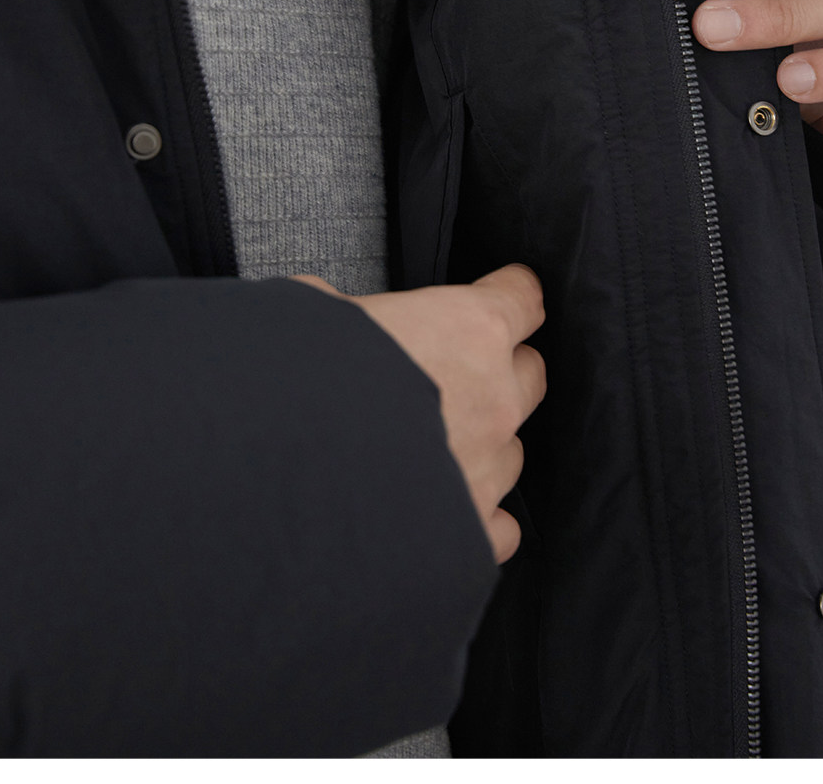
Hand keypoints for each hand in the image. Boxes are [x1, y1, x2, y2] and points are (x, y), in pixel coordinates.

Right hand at [289, 264, 545, 563]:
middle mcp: (496, 396)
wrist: (292, 472)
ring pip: (512, 449)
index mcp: (472, 329)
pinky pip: (500, 525)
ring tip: (433, 447)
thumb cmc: (304, 376)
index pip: (522, 297)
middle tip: (453, 372)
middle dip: (500, 368)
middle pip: (530, 372)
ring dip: (483, 443)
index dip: (508, 292)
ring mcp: (489, 467)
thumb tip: (328, 310)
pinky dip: (479, 517)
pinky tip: (450, 511)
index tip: (502, 292)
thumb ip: (346, 309)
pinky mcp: (472, 529)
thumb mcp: (319, 311)